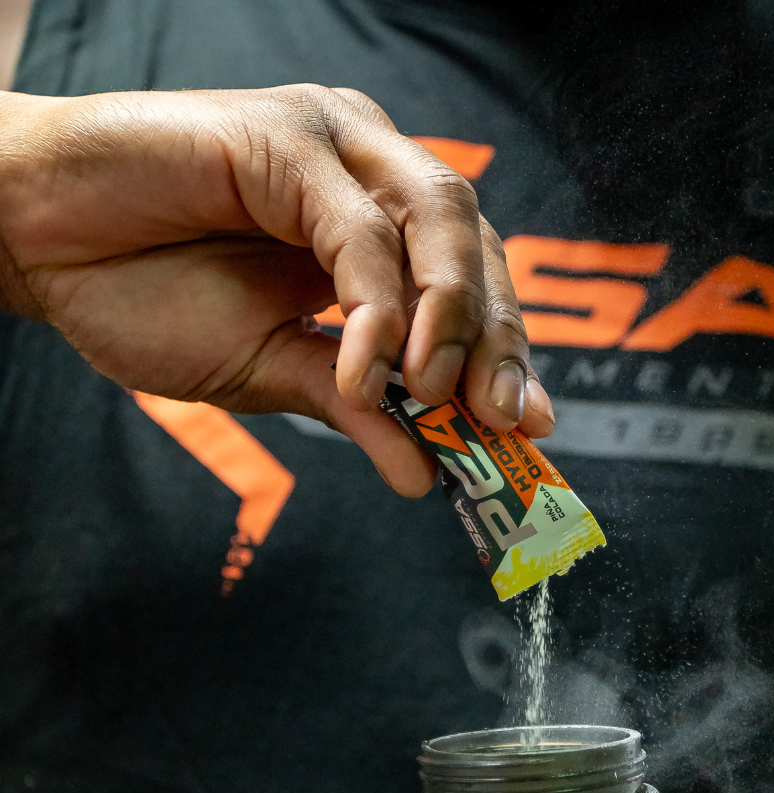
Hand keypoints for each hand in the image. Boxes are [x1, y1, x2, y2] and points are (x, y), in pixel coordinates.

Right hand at [0, 86, 552, 494]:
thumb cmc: (149, 295)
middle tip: (500, 420)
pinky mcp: (286, 139)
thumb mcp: (272, 373)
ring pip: (439, 220)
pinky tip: (364, 370)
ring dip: (452, 317)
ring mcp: (335, 150)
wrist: (41, 246)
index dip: (507, 353)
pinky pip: (359, 228)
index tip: (528, 427)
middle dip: (498, 340)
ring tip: (437, 395)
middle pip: (477, 248)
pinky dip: (373, 307)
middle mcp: (372, 180)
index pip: (474, 287)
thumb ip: (355, 406)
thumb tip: (424, 476)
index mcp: (380, 232)